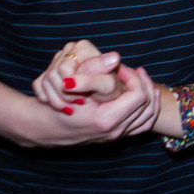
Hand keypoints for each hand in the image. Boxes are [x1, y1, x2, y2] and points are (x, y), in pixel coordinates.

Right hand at [24, 63, 161, 146]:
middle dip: (144, 83)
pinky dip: (148, 109)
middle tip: (134, 70)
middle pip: (147, 105)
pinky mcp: (115, 136)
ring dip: (149, 95)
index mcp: (107, 120)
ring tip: (141, 79)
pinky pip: (143, 125)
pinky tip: (143, 94)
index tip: (121, 68)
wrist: (43, 127)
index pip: (139, 96)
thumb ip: (95, 74)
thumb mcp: (74, 88)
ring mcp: (116, 136)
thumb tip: (116, 57)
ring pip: (148, 117)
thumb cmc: (56, 105)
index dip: (133, 77)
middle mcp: (115, 131)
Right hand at [32, 40, 121, 111]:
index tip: (84, 98)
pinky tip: (61, 104)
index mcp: (84, 47)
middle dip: (65, 94)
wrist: (98, 103)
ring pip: (45, 81)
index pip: (64, 69)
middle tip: (79, 102)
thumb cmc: (107, 93)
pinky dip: (48, 99)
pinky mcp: (46, 72)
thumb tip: (104, 63)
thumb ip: (97, 78)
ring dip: (56, 100)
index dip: (73, 87)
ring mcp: (56, 60)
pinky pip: (38, 86)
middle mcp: (69, 49)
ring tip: (72, 105)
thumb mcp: (107, 86)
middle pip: (52, 75)